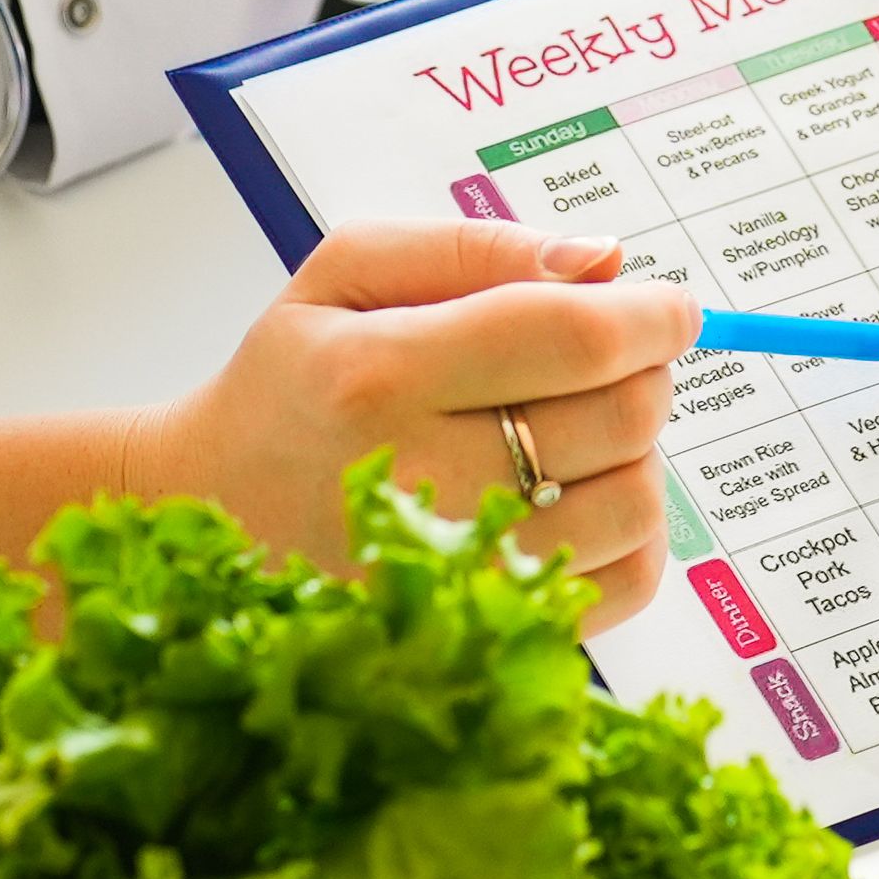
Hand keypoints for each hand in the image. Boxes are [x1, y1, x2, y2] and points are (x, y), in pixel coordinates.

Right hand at [0, 219, 692, 631]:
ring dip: (637, 453)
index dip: (651, 314)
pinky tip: (576, 498)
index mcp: (384, 374)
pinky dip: (631, 534)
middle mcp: (421, 480)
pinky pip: (626, 585)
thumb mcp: (348, 270)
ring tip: (575, 429)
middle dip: (644, 372)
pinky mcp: (485, 630)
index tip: (667, 306)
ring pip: (636, 503)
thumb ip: (477, 248)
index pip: (572, 336)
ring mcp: (455, 573)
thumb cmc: (294, 378)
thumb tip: (606, 262)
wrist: (211, 511)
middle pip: (619, 418)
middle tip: (607, 359)